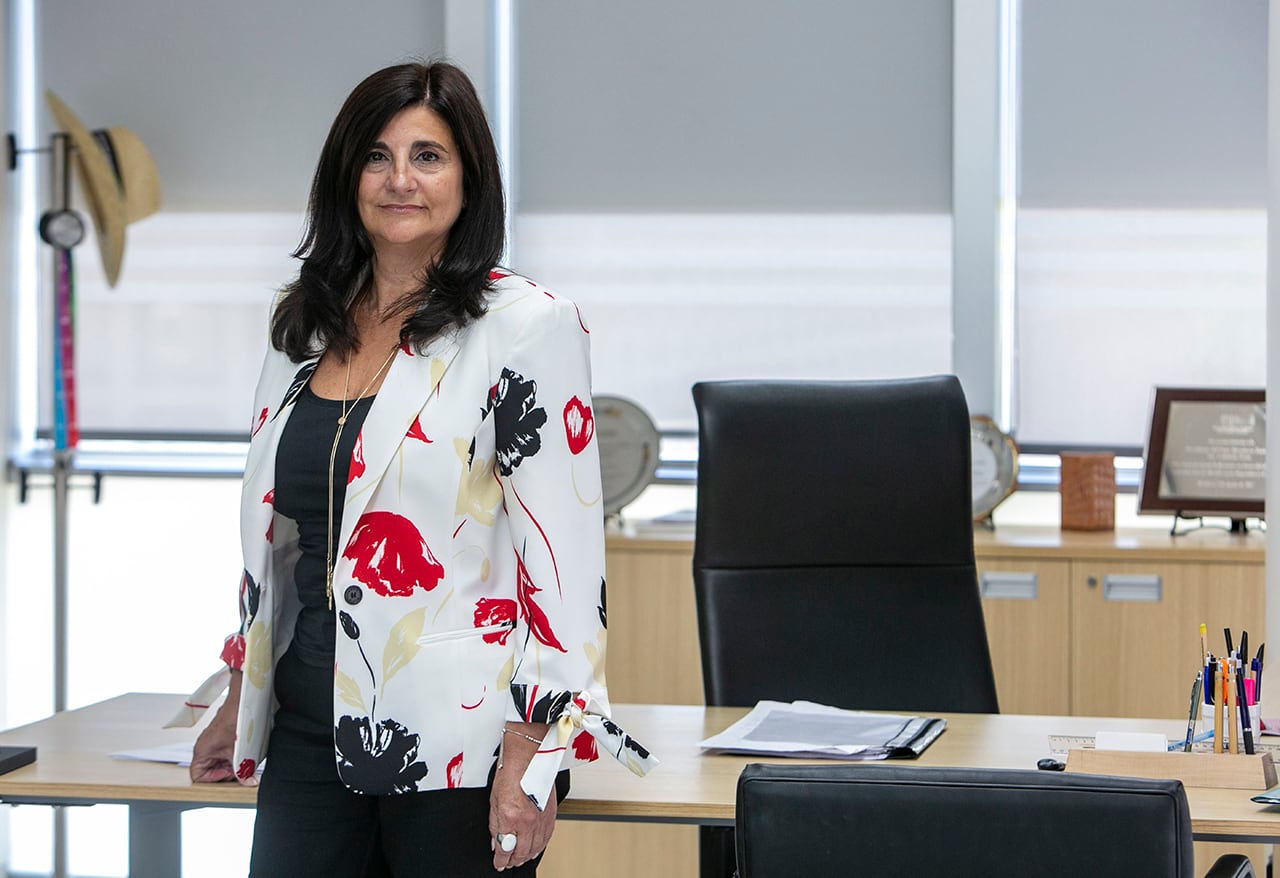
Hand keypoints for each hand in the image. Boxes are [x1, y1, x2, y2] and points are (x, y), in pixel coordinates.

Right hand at [189, 670, 252, 784]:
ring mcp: (215, 744)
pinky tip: (247, 755)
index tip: (227, 773)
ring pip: (221, 763)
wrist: (244, 700)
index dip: (212, 779)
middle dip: (226, 773)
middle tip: (239, 770)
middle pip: (211, 771)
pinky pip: (228, 754)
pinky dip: (237, 757)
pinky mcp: (225, 739)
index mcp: (202, 751)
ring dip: (233, 765)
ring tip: (244, 762)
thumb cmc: (235, 720)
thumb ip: (242, 770)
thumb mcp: (238, 751)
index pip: (197, 776)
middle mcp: (206, 748)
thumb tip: (248, 783)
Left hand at [489, 724, 555, 870]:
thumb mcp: (494, 800)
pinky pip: (547, 836)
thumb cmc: (511, 771)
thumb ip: (494, 824)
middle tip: (508, 863)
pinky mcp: (551, 813)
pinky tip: (535, 848)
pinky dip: (540, 845)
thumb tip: (496, 840)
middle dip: (513, 860)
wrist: (530, 756)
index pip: (506, 848)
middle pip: (522, 851)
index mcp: (511, 817)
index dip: (501, 860)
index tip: (498, 863)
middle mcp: (528, 820)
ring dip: (527, 856)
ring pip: (536, 847)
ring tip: (520, 859)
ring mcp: (541, 818)